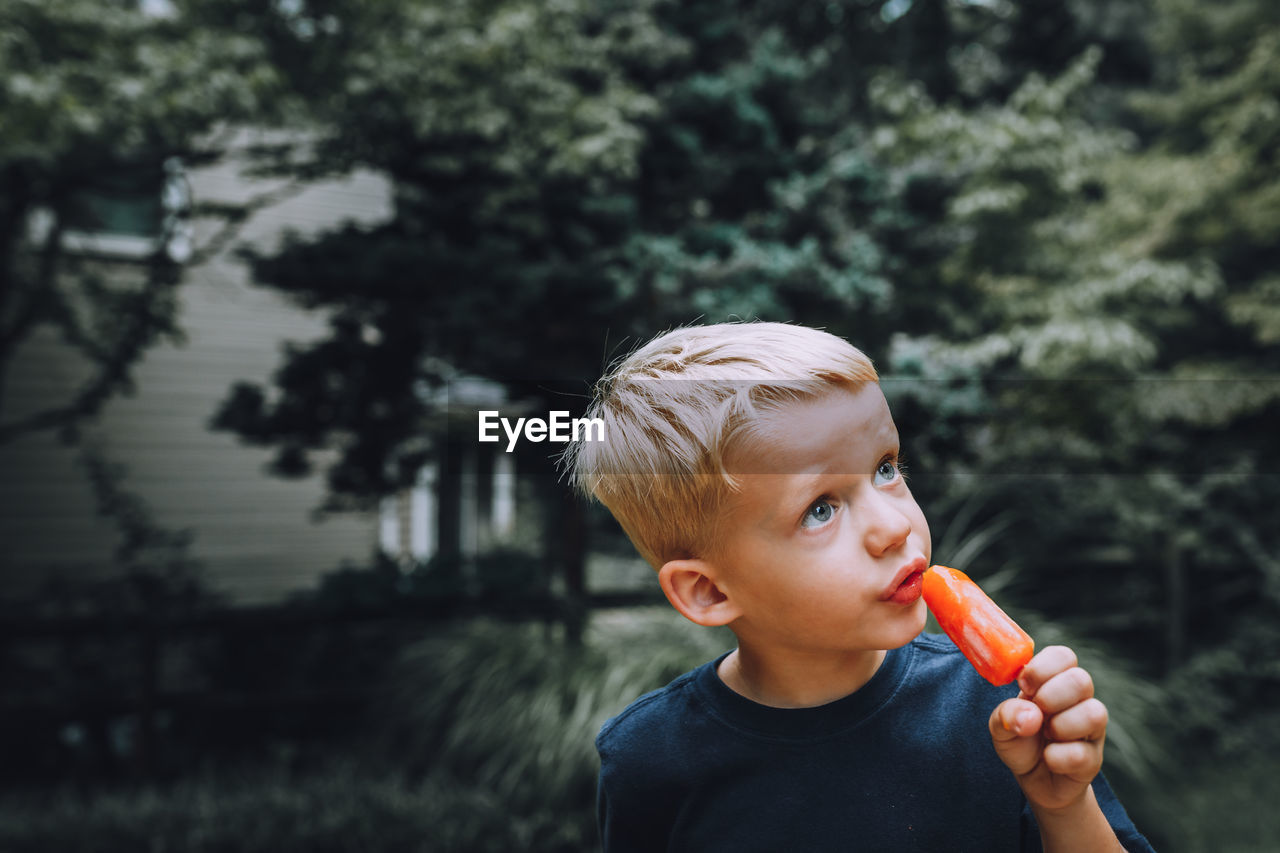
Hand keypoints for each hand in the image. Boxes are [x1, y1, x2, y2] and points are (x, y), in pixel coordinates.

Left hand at [988, 645, 1108, 813]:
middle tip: (1036, 711)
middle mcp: (1079, 701)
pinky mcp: (1093, 759)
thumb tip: (1030, 715)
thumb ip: (1006, 713)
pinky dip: (1057, 757)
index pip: (1063, 656)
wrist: (1034, 781)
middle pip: (1081, 679)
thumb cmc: (1020, 741)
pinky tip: (1049, 758)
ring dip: (1060, 725)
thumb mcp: (1001, 725)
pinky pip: (1082, 753)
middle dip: (1051, 695)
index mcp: (1056, 682)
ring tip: (1046, 734)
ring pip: (1094, 713)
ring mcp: (1091, 730)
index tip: (1024, 686)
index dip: (1042, 668)